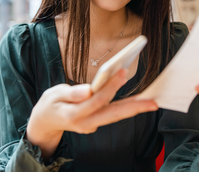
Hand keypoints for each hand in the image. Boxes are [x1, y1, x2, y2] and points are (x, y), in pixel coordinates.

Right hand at [27, 69, 157, 159]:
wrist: (45, 122)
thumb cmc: (51, 104)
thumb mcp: (54, 95)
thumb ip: (72, 93)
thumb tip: (88, 90)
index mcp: (74, 114)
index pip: (96, 100)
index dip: (110, 86)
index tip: (123, 72)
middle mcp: (86, 123)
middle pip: (112, 114)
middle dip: (133, 108)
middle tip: (153, 103)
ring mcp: (92, 125)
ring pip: (115, 116)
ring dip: (134, 109)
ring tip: (151, 103)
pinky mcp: (96, 123)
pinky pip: (112, 115)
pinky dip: (126, 108)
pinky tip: (139, 102)